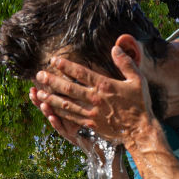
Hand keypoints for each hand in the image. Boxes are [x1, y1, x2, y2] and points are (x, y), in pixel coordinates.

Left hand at [31, 46, 155, 145]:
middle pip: (69, 88)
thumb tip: (115, 47)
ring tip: (38, 92)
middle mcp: (95, 99)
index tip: (54, 61)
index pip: (81, 73)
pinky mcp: (90, 124)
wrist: (140, 130)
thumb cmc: (140, 104)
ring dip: (51, 97)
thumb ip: (126, 63)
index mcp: (105, 86)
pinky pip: (71, 118)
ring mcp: (91, 113)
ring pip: (66, 104)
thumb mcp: (138, 80)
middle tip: (39, 75)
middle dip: (52, 81)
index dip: (66, 66)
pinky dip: (58, 113)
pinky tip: (50, 109)